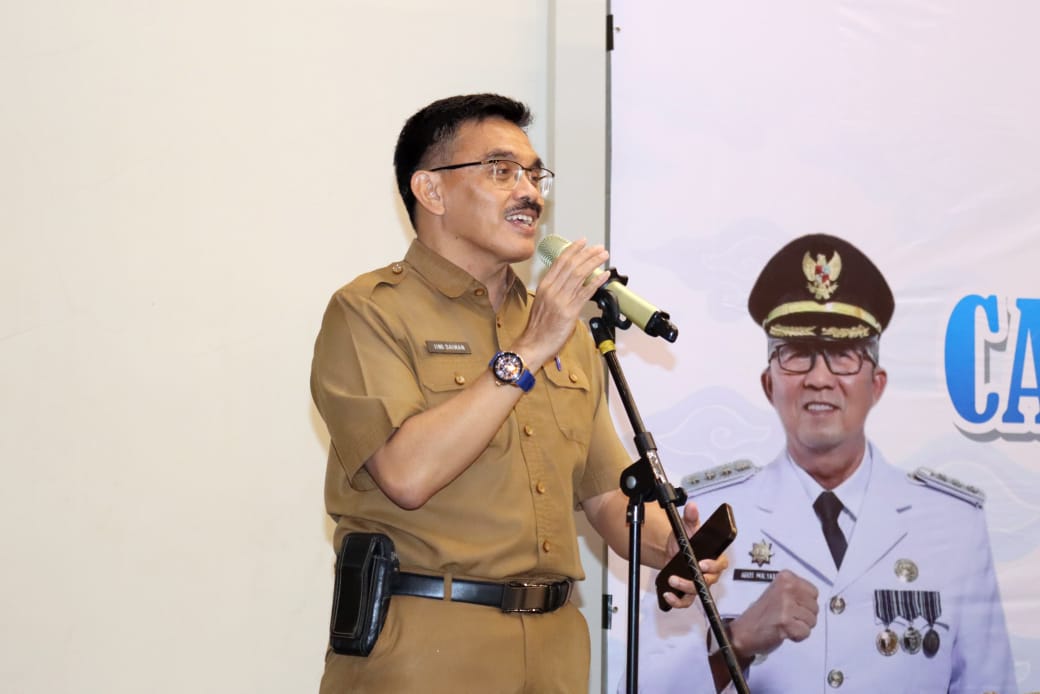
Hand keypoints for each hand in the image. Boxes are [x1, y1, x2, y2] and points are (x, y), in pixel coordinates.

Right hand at [512, 239, 609, 368]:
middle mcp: (552, 290)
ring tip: (603, 256)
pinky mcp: (570, 311)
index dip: (572, 250)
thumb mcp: (542, 302)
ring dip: (593, 263)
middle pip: (571, 265)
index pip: (559, 262)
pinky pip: (586, 292)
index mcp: (545, 286)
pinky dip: (596, 281)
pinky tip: (604, 275)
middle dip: (587, 253)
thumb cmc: (538, 327)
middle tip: (598, 247)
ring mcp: (561, 300)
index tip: (582, 242)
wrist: (533, 344)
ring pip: (579, 275)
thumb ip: (554, 289)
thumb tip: (569, 280)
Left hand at [660, 502, 729, 608]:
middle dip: (698, 579)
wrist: (672, 551)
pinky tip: (668, 595)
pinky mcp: (687, 591)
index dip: (714, 566)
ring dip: (685, 588)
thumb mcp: (687, 528)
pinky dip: (677, 601)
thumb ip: (691, 518)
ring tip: (672, 580)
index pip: (721, 564)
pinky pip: (685, 601)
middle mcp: (708, 573)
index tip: (702, 563)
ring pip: (697, 591)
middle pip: (710, 580)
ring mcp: (698, 583)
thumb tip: (692, 507)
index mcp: (713, 557)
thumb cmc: (686, 540)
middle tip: (687, 573)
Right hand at [727, 570, 818, 656]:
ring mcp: (786, 605)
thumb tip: (814, 600)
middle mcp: (787, 588)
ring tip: (784, 624)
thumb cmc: (762, 613)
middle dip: (804, 616)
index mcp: (786, 577)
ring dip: (800, 627)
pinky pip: (805, 632)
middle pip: (815, 607)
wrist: (744, 631)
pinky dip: (797, 637)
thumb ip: (796, 592)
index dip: (805, 603)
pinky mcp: (785, 622)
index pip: (813, 592)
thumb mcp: (778, 592)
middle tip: (787, 617)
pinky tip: (784, 632)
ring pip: (812, 621)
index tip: (791, 607)